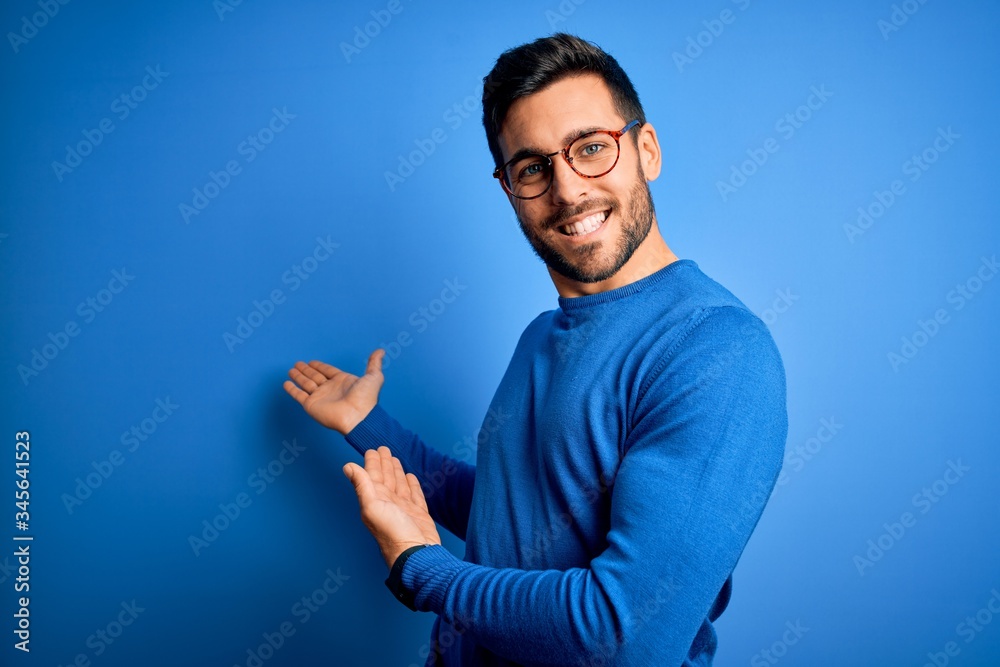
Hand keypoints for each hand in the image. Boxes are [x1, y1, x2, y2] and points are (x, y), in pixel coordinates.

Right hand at [283, 349, 385, 434]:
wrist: (358, 416)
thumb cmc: (366, 398)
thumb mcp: (374, 377)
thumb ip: (374, 363)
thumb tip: (381, 351)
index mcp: (342, 381)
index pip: (327, 371)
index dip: (319, 366)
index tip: (311, 362)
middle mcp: (330, 388)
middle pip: (315, 376)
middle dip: (306, 370)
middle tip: (297, 363)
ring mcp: (320, 397)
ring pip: (306, 383)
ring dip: (298, 376)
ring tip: (291, 369)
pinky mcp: (311, 405)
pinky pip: (299, 395)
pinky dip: (292, 389)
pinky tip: (286, 383)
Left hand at [343, 446, 441, 568]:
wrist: (416, 553)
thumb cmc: (393, 533)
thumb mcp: (373, 506)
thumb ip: (362, 485)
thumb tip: (348, 466)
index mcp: (375, 500)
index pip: (372, 476)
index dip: (372, 462)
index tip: (372, 449)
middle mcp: (388, 503)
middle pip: (385, 478)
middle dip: (384, 463)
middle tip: (384, 448)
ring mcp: (404, 508)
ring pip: (399, 484)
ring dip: (396, 471)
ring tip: (395, 459)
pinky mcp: (418, 514)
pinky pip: (414, 494)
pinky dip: (412, 485)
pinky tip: (410, 477)